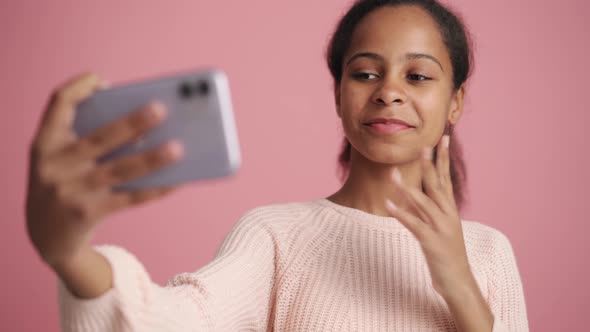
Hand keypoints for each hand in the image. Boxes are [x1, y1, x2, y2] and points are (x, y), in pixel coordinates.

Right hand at [26, 73, 182, 267]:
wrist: (44, 235)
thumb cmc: (65, 182)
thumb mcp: (60, 157)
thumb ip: (86, 135)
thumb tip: (143, 122)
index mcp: (45, 142)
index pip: (58, 103)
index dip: (80, 88)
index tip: (102, 80)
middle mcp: (54, 165)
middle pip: (99, 138)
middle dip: (131, 123)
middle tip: (161, 109)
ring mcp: (70, 192)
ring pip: (119, 170)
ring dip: (151, 159)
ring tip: (178, 148)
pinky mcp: (88, 214)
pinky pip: (130, 198)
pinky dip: (155, 188)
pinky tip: (177, 180)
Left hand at [384, 135, 474, 298]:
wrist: (458, 280)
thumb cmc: (446, 251)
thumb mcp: (440, 225)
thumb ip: (430, 207)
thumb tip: (414, 190)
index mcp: (450, 208)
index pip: (446, 177)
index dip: (443, 157)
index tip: (442, 137)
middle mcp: (447, 214)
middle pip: (437, 184)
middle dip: (429, 164)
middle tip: (422, 144)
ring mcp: (440, 227)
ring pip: (423, 202)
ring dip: (407, 186)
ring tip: (393, 172)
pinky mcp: (431, 242)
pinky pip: (413, 224)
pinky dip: (400, 213)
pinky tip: (388, 204)